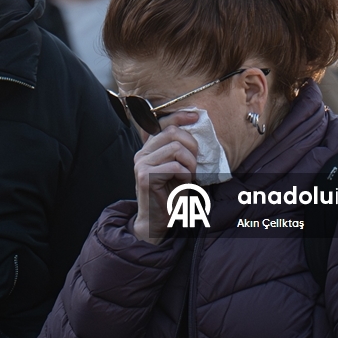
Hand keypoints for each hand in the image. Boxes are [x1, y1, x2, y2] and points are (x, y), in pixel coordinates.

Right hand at [132, 110, 198, 243]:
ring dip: (190, 163)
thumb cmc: (171, 195)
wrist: (158, 220)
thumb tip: (194, 129)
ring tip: (189, 176)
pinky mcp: (146, 176)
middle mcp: (141, 154)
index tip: (196, 116)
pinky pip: (175, 166)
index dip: (180, 117)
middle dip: (191, 146)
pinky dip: (186, 175)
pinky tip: (184, 184)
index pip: (162, 124)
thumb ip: (180, 150)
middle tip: (194, 164)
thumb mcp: (178, 168)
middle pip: (171, 133)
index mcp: (148, 150)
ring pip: (176, 148)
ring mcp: (141, 164)